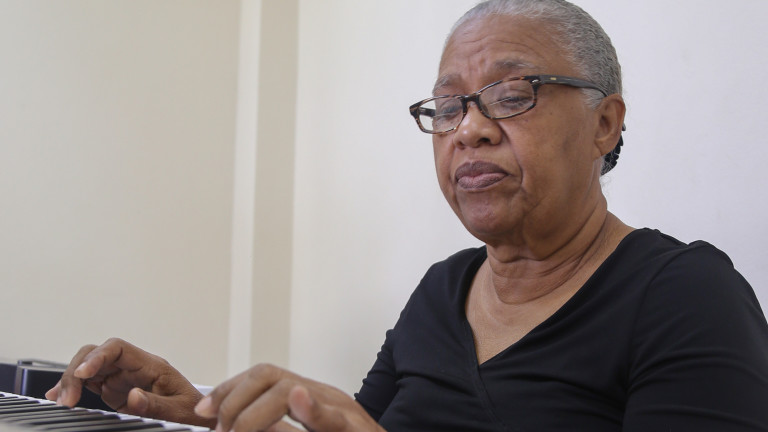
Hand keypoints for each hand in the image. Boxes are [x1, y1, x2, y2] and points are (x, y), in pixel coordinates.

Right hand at [45, 338, 213, 427]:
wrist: (198, 417)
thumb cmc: (192, 411)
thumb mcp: (179, 410)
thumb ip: (156, 403)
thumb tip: (133, 395)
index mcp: (151, 365)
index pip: (119, 348)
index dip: (98, 356)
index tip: (83, 373)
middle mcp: (134, 367)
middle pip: (98, 354)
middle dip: (78, 370)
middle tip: (67, 397)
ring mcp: (123, 377)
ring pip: (89, 366)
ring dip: (72, 379)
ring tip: (61, 400)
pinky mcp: (115, 389)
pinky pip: (90, 382)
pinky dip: (74, 388)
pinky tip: (60, 397)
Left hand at [194, 363, 384, 431]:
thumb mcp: (311, 430)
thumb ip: (278, 427)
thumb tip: (236, 424)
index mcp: (313, 399)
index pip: (263, 378)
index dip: (228, 390)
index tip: (204, 412)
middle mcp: (327, 399)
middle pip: (270, 376)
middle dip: (235, 400)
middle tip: (221, 431)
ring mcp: (343, 414)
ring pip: (290, 392)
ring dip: (254, 413)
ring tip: (237, 431)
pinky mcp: (354, 431)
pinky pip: (331, 420)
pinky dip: (313, 410)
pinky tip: (300, 399)